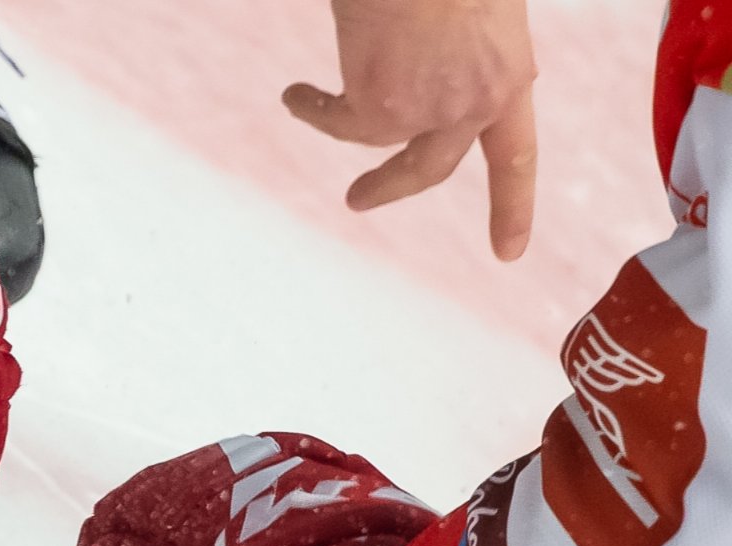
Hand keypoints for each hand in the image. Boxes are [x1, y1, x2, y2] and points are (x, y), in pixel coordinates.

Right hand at [284, 0, 537, 260]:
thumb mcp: (476, 14)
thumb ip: (463, 48)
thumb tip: (432, 58)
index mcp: (509, 77)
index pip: (516, 155)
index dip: (512, 207)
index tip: (508, 253)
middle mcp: (474, 104)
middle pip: (432, 167)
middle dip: (392, 186)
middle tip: (359, 199)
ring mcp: (427, 112)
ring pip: (377, 143)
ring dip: (338, 126)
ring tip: (310, 105)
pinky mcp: (378, 110)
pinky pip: (336, 119)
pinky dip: (312, 106)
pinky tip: (297, 94)